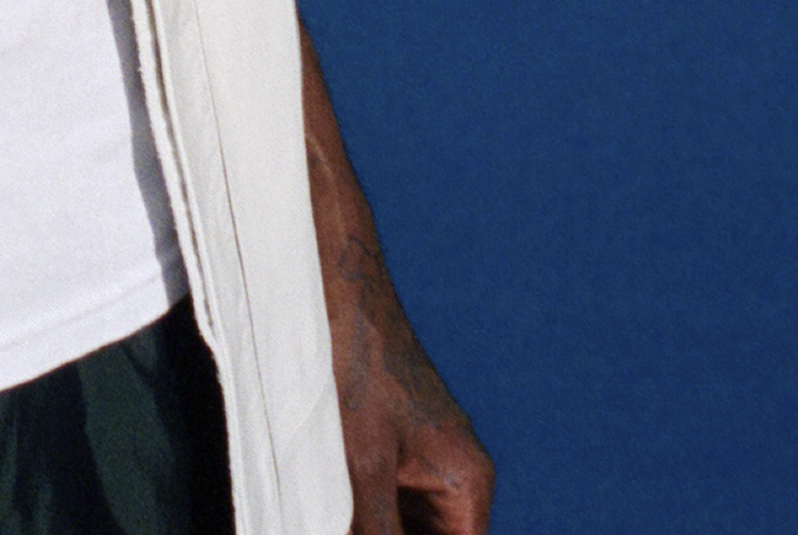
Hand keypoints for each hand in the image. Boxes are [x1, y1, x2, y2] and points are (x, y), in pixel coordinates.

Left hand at [323, 239, 491, 534]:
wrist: (337, 286)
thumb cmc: (357, 362)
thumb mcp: (364, 462)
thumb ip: (376, 528)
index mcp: (466, 482)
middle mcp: (455, 475)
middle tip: (341, 523)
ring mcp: (424, 459)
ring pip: (405, 523)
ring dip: (374, 526)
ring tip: (335, 509)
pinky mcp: (394, 445)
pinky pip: (387, 499)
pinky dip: (364, 512)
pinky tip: (331, 507)